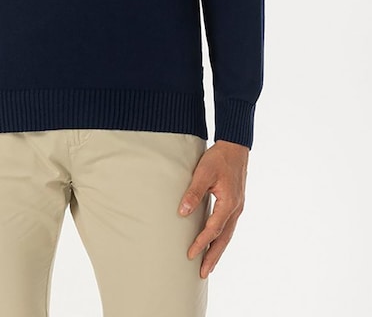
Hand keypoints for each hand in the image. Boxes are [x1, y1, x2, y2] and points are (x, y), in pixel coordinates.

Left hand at [178, 139, 248, 277]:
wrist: (235, 147)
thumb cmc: (219, 158)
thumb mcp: (204, 172)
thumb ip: (193, 192)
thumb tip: (182, 212)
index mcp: (229, 203)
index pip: (213, 229)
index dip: (201, 242)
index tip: (190, 254)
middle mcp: (236, 208)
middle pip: (224, 238)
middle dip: (213, 256)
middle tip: (203, 272)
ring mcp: (237, 207)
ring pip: (228, 234)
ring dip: (218, 250)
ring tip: (208, 265)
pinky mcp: (235, 203)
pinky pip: (228, 226)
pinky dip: (221, 238)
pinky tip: (215, 242)